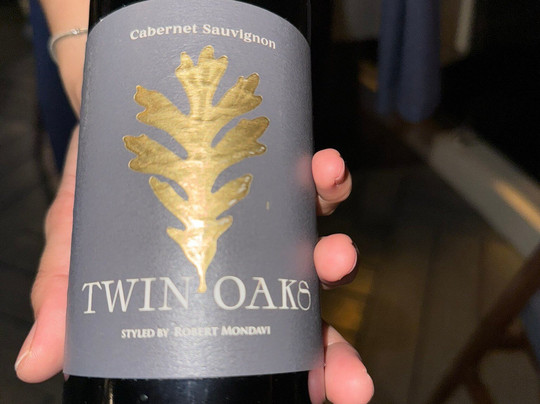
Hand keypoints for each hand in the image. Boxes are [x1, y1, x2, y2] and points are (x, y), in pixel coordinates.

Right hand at [15, 137, 372, 402]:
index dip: (300, 377)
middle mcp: (258, 265)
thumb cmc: (104, 194)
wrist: (125, 123)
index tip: (319, 397)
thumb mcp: (78, 249)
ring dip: (337, 258)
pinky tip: (323, 169)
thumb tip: (36, 366)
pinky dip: (329, 179)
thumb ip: (67, 301)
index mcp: (221, 296)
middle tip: (348, 383)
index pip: (268, 351)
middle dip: (336, 352)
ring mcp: (276, 221)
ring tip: (337, 256)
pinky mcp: (278, 171)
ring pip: (322, 248)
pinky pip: (318, 182)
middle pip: (307, 319)